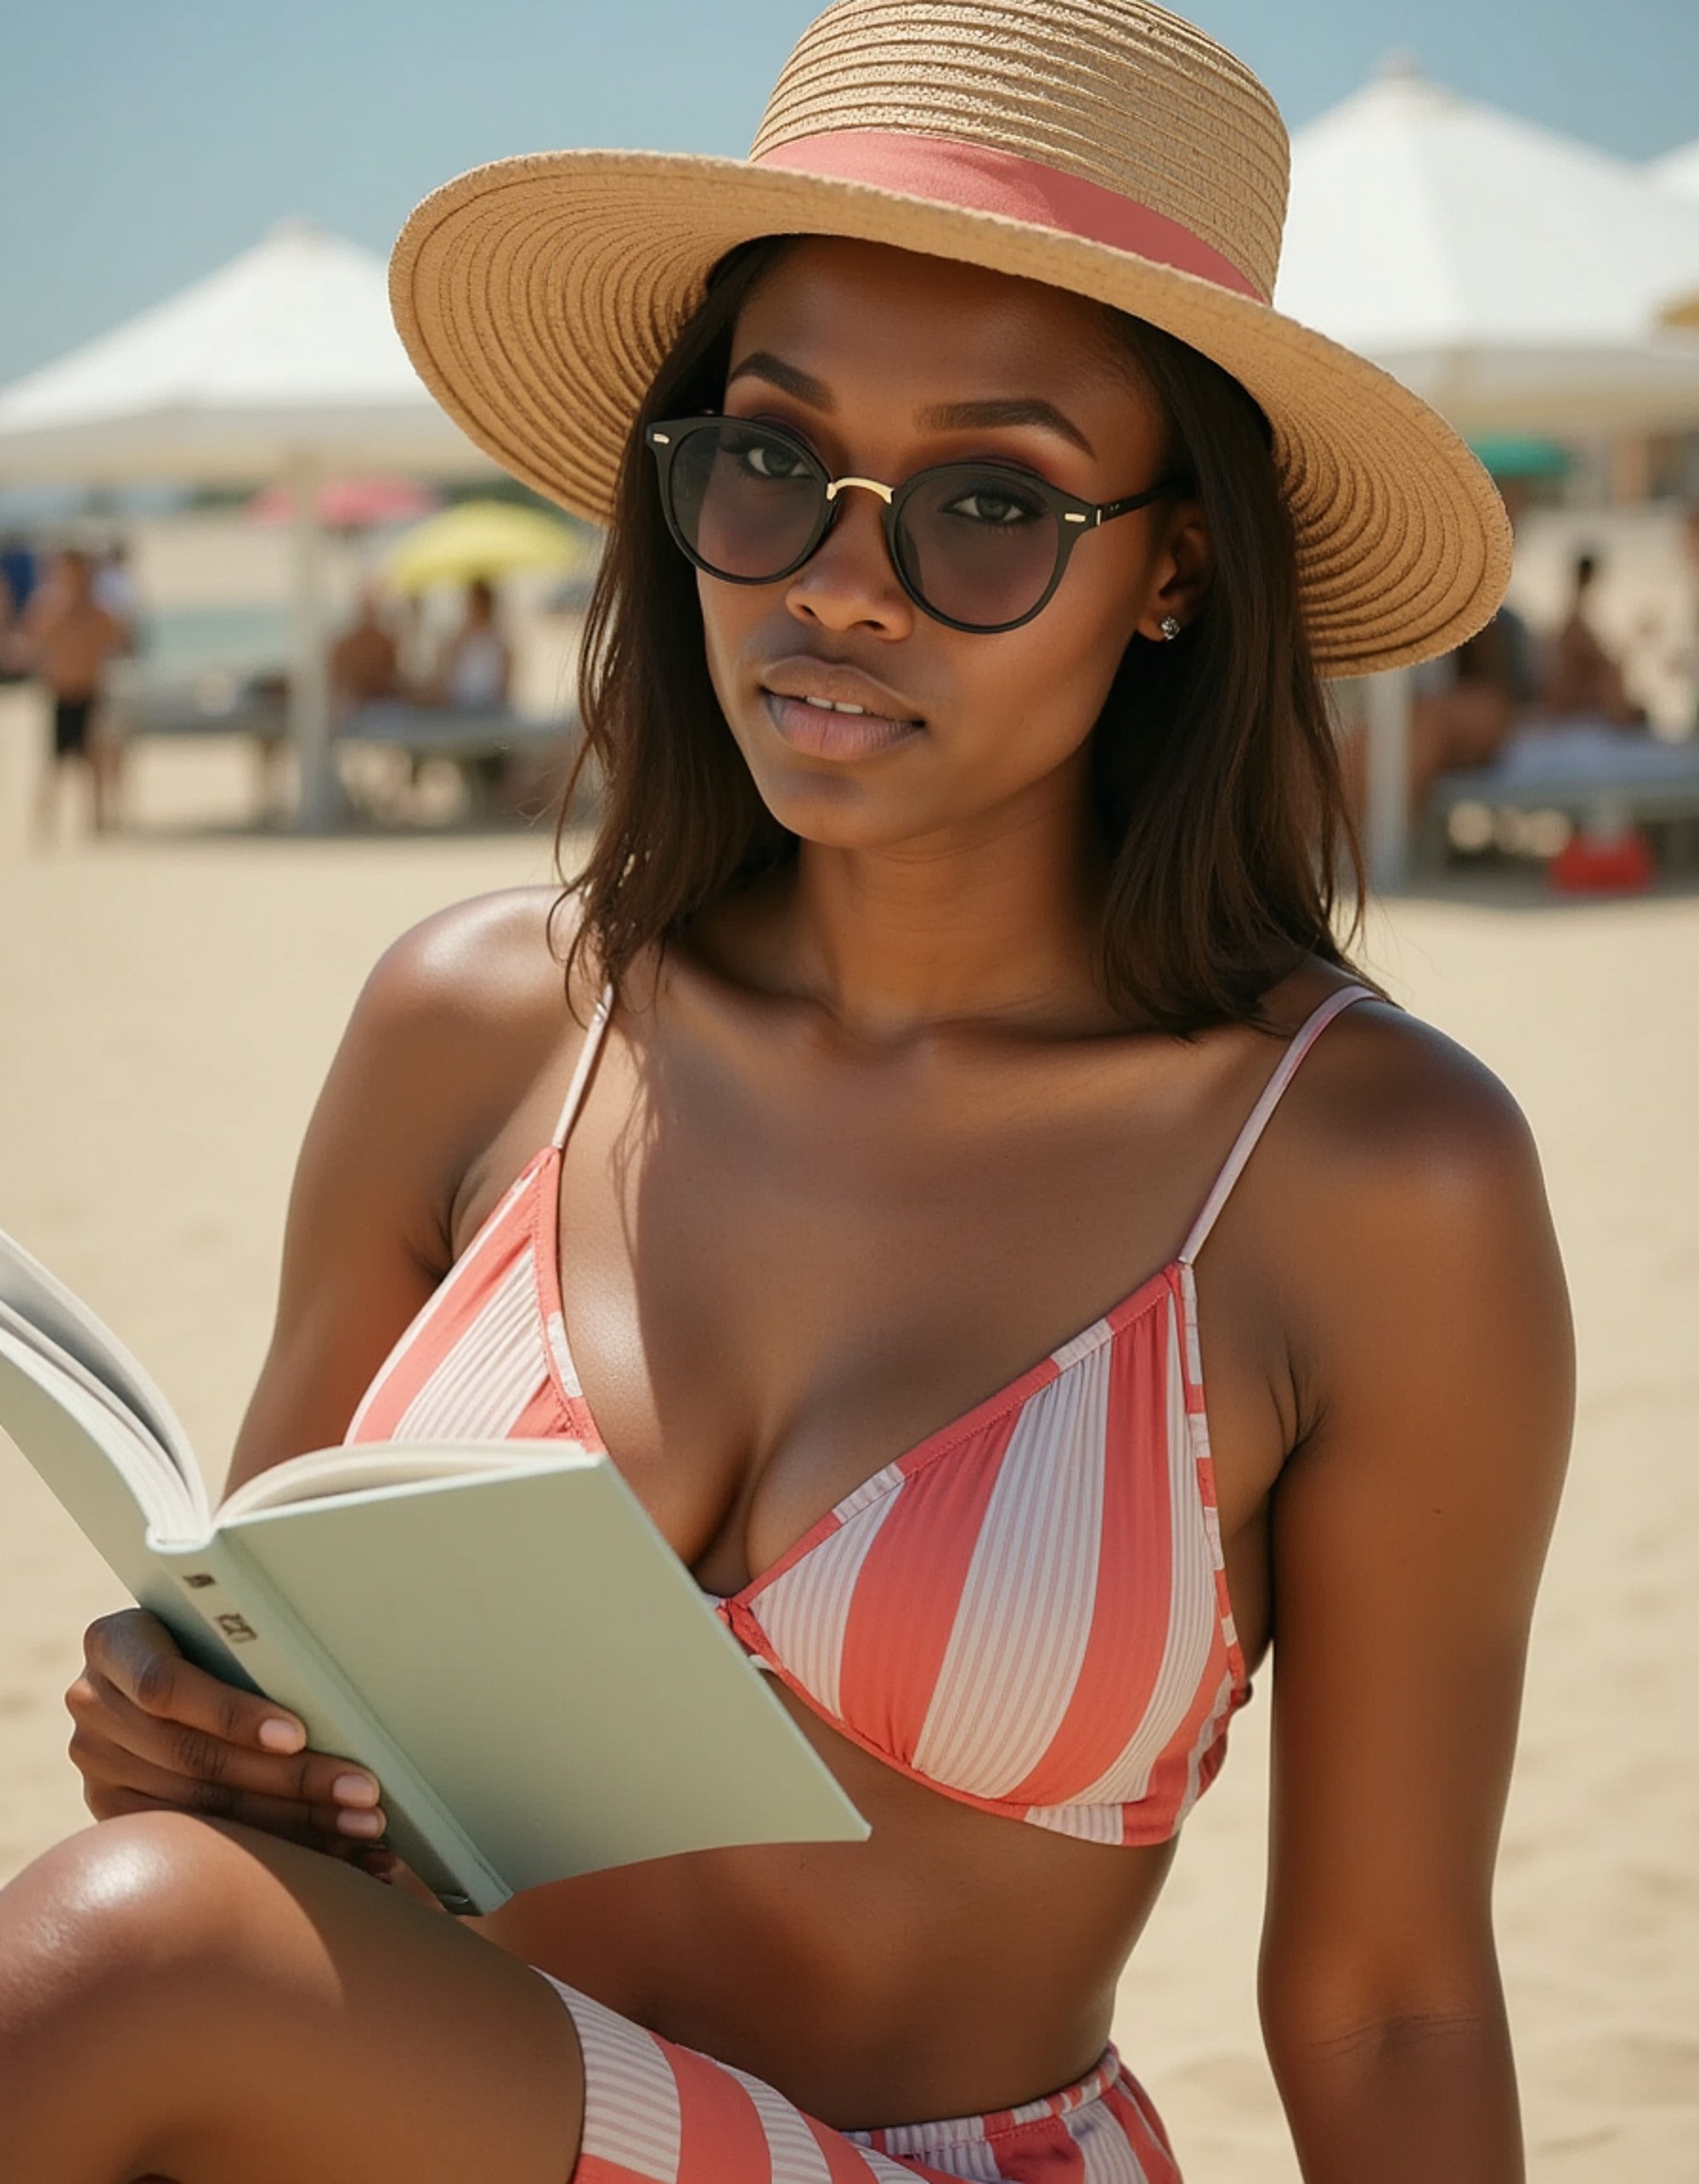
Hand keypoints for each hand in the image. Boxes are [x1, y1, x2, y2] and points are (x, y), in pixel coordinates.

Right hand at [66, 1608, 389, 1863]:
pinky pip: (199, 1844)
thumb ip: (246, 1641)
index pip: (167, 1687)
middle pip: (195, 1757)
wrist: (152, 1662)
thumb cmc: (206, 1628)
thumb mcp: (210, 1620)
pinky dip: (275, 1850)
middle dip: (290, 1780)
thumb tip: (335, 1669)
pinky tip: (335, 1855)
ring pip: (202, 1809)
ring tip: (362, 1827)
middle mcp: (93, 1707)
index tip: (296, 1735)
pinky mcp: (114, 1813)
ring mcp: (97, 1766)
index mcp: (113, 1644)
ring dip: (295, 1823)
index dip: (232, 1715)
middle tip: (363, 1792)